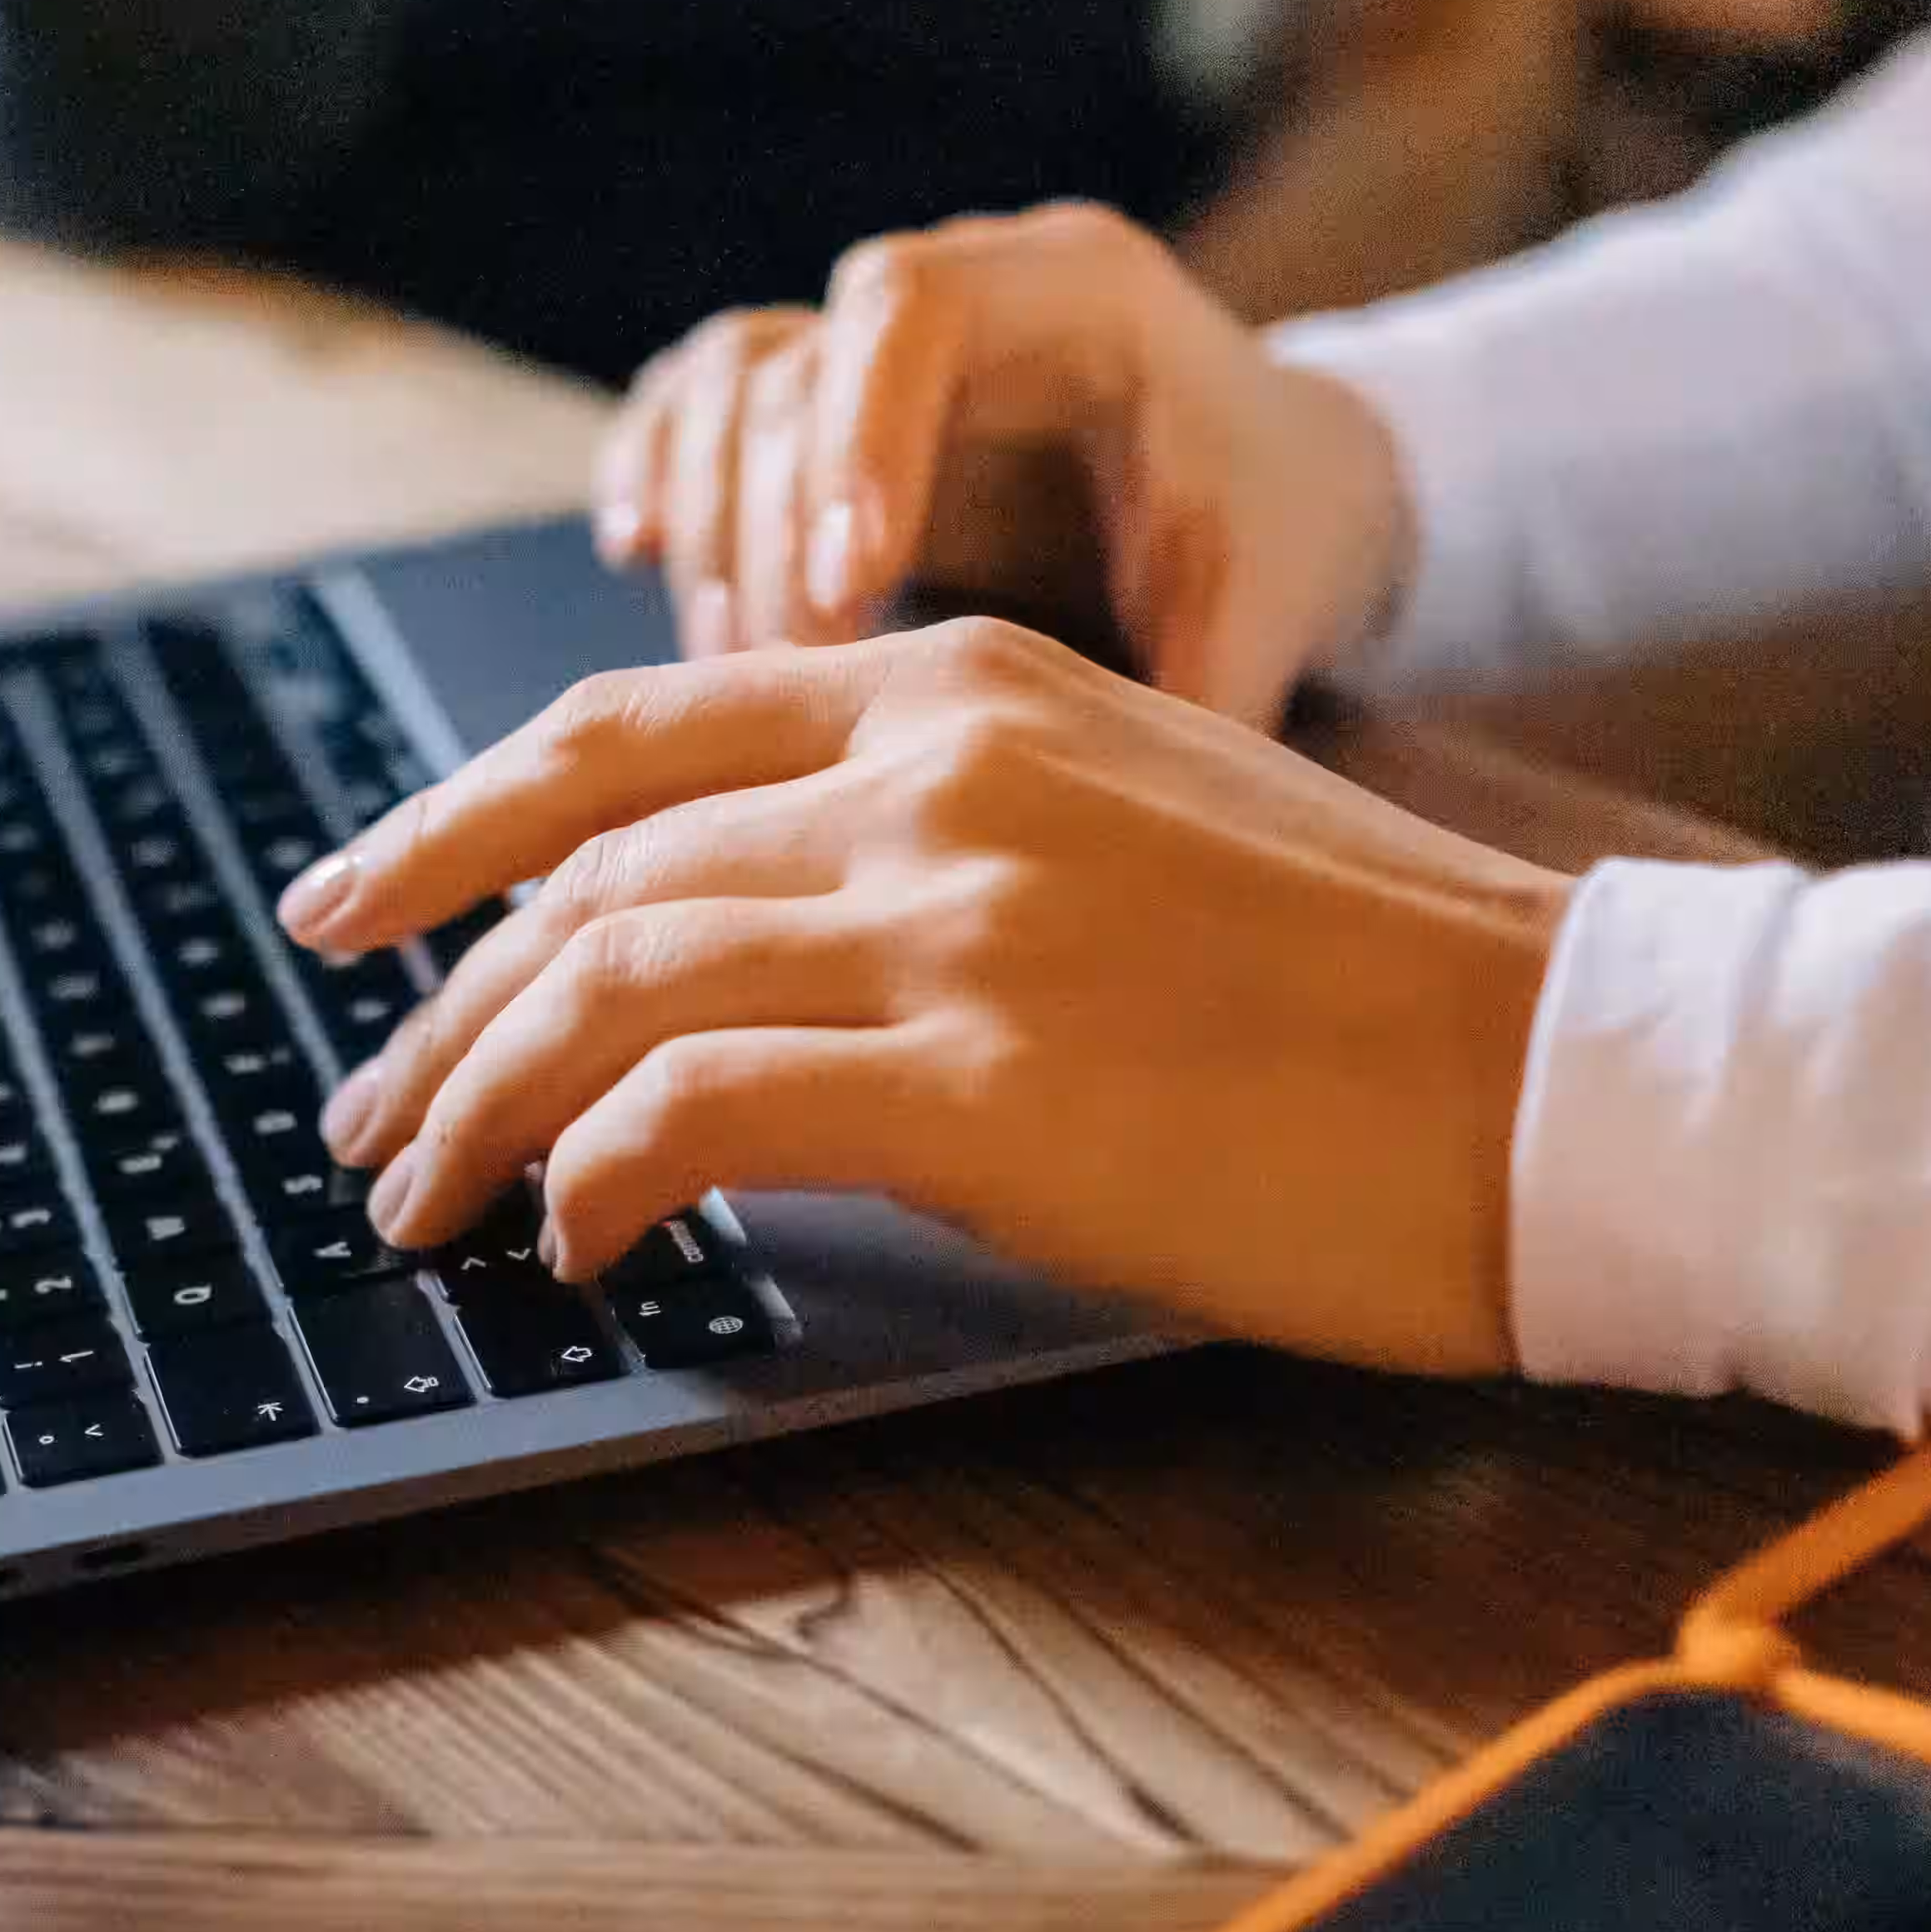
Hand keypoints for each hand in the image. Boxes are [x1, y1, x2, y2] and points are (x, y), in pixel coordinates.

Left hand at [275, 620, 1565, 1376]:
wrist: (1573, 1072)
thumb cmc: (1381, 992)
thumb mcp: (1142, 826)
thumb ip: (954, 842)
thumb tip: (781, 953)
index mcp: (968, 689)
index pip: (627, 735)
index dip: (454, 824)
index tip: (357, 906)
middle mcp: (932, 774)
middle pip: (584, 870)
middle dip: (438, 1001)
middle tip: (362, 1109)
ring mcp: (950, 922)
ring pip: (602, 988)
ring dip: (477, 1111)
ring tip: (420, 1204)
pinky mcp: (971, 1083)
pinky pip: (681, 1113)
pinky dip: (586, 1180)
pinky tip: (570, 1242)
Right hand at [591, 203, 1415, 724]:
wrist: (1273, 493)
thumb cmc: (1270, 550)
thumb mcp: (1258, 617)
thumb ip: (1180, 690)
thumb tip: (1079, 822)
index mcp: (1079, 293)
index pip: (912, 307)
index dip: (856, 439)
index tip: (852, 585)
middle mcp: (962, 289)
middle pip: (795, 363)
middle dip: (769, 526)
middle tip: (784, 673)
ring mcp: (877, 341)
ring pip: (726, 384)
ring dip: (708, 528)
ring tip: (731, 666)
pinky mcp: (819, 406)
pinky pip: (696, 403)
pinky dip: (654, 472)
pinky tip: (636, 559)